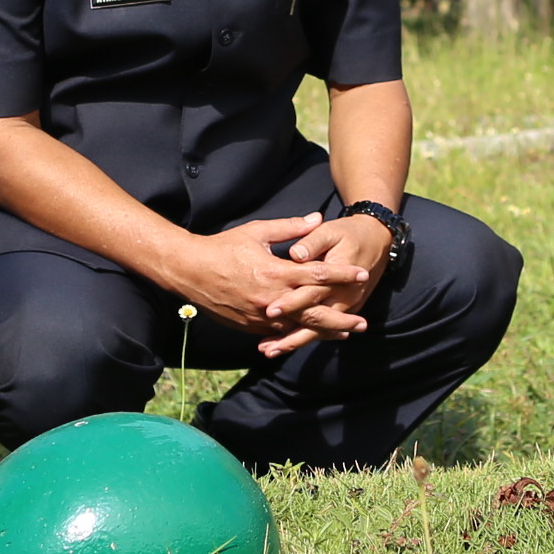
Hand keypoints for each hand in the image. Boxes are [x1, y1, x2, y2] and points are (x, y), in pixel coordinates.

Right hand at [168, 212, 374, 347]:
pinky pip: (279, 332)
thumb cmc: (224, 247)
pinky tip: (311, 335)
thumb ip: (290, 228)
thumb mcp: (258, 232)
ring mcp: (261, 316)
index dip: (342, 274)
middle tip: (363, 323)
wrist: (190, 271)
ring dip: (323, 331)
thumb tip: (317, 219)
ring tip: (344, 332)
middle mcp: (272, 298)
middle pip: (315, 313)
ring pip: (299, 327)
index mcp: (276, 272)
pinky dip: (297, 334)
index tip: (361, 274)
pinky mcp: (251, 326)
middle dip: (341, 318)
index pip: (317, 274)